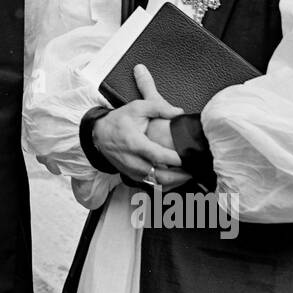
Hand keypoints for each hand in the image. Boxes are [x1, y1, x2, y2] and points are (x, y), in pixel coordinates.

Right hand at [90, 64, 187, 184]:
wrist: (98, 135)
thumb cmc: (119, 121)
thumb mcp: (137, 108)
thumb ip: (159, 108)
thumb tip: (179, 112)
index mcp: (134, 143)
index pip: (156, 155)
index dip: (173, 159)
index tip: (187, 157)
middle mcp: (132, 161)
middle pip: (159, 175)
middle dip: (179, 176)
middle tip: (193, 170)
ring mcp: (132, 171)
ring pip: (156, 183)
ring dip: (174, 182)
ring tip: (188, 175)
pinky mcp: (132, 176)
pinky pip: (152, 185)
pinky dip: (166, 184)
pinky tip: (177, 179)